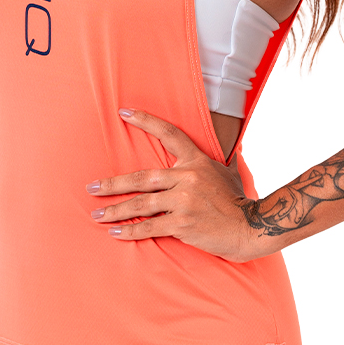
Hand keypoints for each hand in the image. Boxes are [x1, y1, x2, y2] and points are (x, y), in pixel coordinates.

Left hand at [85, 107, 259, 263]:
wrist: (252, 227)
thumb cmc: (238, 200)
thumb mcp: (227, 172)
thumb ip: (217, 161)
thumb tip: (228, 147)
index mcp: (196, 161)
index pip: (168, 134)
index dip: (145, 120)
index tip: (123, 112)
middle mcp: (187, 178)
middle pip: (141, 177)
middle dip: (112, 183)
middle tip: (91, 188)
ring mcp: (184, 201)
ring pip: (140, 204)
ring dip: (115, 210)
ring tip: (97, 214)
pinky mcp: (182, 224)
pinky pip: (150, 227)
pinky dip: (130, 231)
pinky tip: (115, 232)